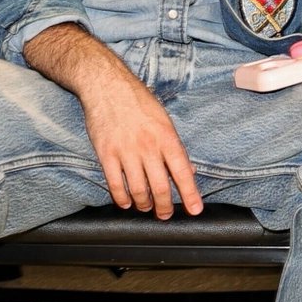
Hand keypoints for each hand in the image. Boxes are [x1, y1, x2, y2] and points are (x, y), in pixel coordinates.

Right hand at [79, 71, 202, 218]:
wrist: (107, 85)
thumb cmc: (138, 101)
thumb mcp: (164, 120)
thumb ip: (175, 147)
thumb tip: (187, 171)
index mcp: (166, 137)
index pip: (182, 172)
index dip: (190, 194)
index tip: (196, 210)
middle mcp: (148, 146)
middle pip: (160, 187)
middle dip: (165, 207)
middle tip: (166, 215)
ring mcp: (126, 151)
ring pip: (138, 190)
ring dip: (144, 205)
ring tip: (146, 208)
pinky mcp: (106, 154)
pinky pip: (115, 184)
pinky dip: (121, 198)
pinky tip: (126, 202)